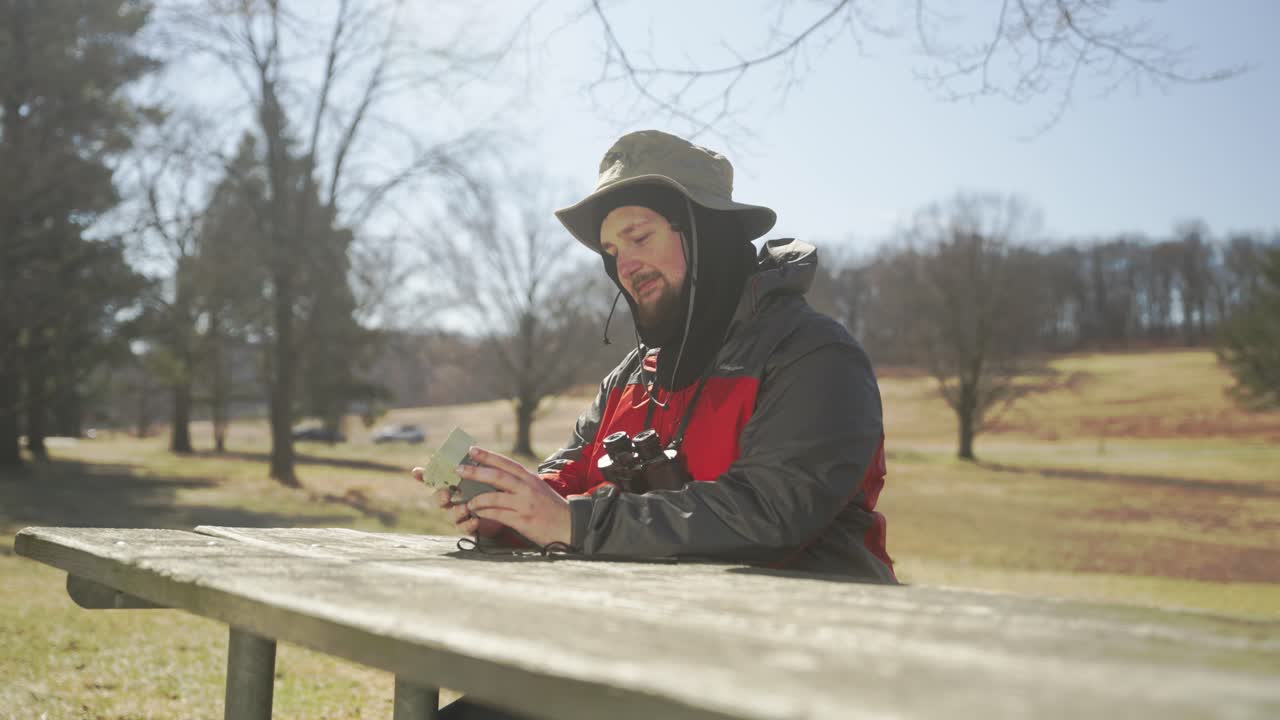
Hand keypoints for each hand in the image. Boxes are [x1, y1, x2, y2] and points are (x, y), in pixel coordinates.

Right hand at [411, 465, 502, 538]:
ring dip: (456, 511)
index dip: (423, 476)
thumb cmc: (492, 489)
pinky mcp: (468, 527)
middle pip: (438, 498)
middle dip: (440, 496)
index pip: (434, 479)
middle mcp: (452, 500)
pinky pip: (464, 528)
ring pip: (451, 514)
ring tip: (465, 507)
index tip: (416, 471)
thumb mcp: (485, 475)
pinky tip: (475, 521)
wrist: (506, 510)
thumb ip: (475, 466)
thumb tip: (470, 449)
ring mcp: (458, 514)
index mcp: (453, 484)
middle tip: (447, 493)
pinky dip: (468, 524)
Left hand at [457, 446, 571, 547]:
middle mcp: (527, 488)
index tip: (471, 450)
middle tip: (458, 469)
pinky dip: (485, 513)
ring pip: (494, 497)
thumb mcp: (538, 489)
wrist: (569, 525)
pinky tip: (477, 514)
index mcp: (529, 478)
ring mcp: (524, 504)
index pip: (506, 463)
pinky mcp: (522, 520)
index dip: (487, 456)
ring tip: (467, 502)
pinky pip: (498, 515)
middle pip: (497, 476)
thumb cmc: (551, 507)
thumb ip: (520, 482)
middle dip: (476, 471)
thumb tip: (498, 476)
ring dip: (477, 499)